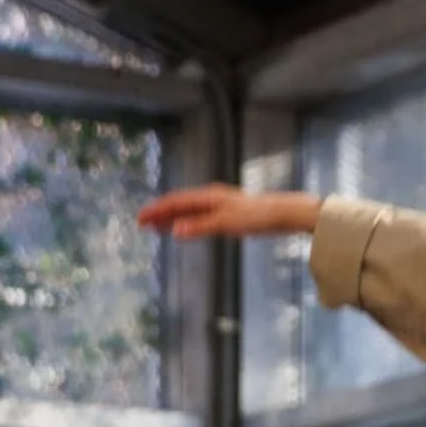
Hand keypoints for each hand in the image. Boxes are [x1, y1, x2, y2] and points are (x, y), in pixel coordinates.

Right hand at [137, 185, 322, 239]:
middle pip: (180, 204)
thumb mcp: (226, 223)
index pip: (175, 201)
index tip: (140, 219)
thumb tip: (174, 230)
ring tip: (158, 228)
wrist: (285, 213)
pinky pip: (201, 215)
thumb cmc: (257, 216)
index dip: (157, 210)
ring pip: (191, 210)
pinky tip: (188, 228)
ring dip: (173, 218)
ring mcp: (222, 203)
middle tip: (143, 224)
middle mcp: (213, 196)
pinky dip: (188, 221)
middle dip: (161, 213)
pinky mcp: (230, 212)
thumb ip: (200, 227)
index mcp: (209, 196)